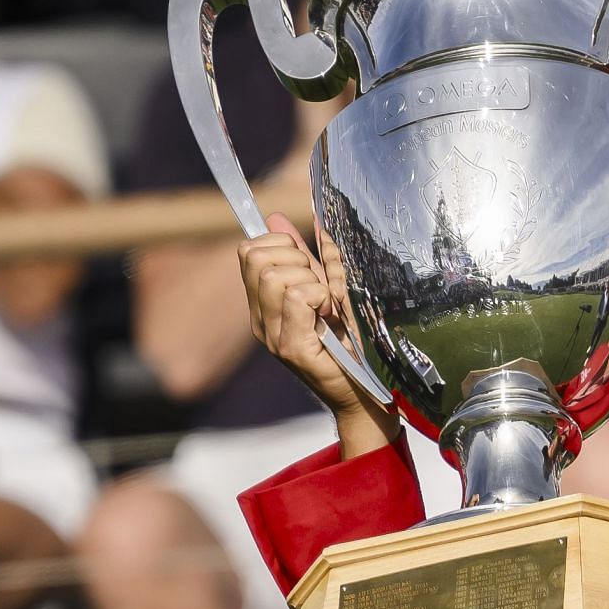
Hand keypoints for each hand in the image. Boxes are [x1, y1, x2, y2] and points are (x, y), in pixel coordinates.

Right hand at [238, 213, 394, 432]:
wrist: (360, 391)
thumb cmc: (347, 341)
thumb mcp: (326, 289)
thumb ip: (306, 256)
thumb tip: (278, 217)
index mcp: (262, 305)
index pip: (248, 251)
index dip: (280, 244)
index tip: (307, 266)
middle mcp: (260, 319)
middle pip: (257, 257)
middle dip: (296, 260)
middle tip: (319, 287)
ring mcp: (272, 334)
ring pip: (276, 275)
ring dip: (311, 281)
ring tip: (326, 306)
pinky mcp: (291, 346)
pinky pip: (298, 297)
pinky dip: (321, 297)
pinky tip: (329, 315)